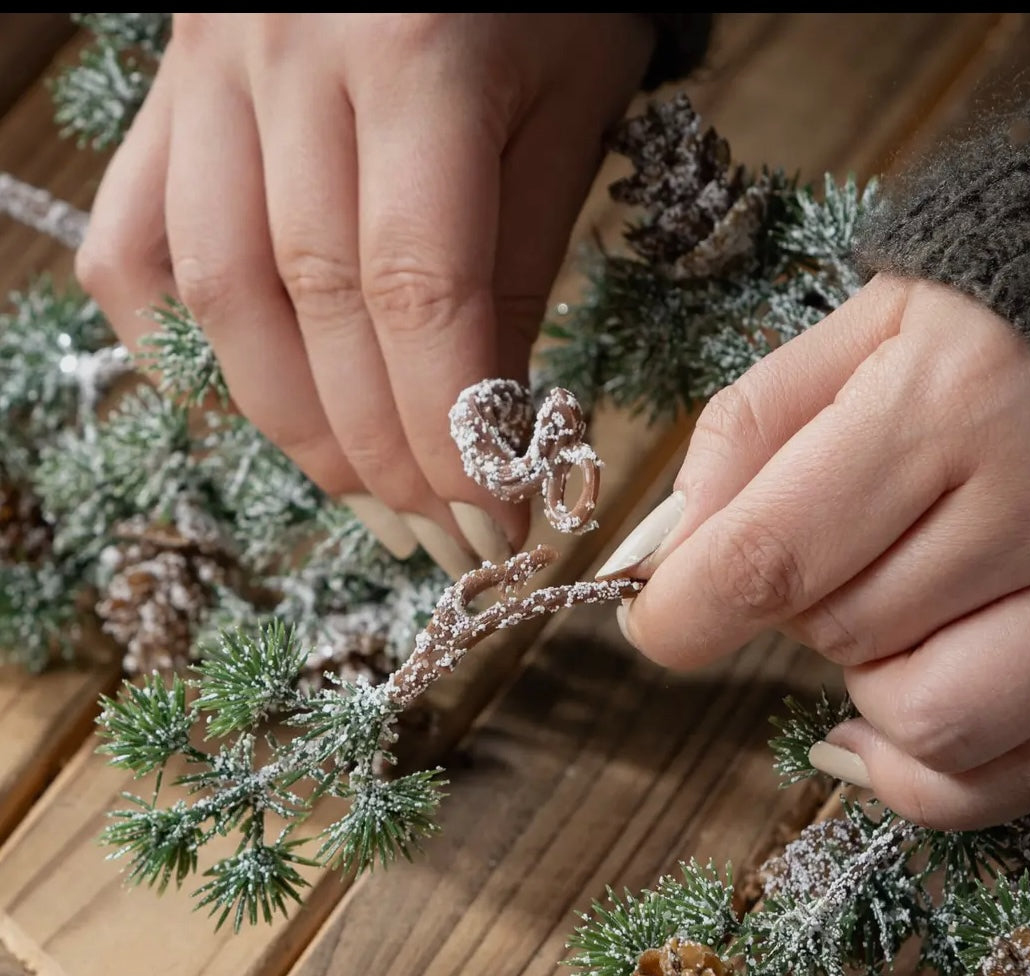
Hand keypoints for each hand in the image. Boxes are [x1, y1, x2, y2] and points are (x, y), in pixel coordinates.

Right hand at [76, 13, 653, 574]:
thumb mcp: (568, 107)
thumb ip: (521, 262)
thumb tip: (488, 425)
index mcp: (416, 55)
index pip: (418, 291)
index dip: (447, 427)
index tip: (490, 517)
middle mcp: (288, 59)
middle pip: (313, 307)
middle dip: (382, 452)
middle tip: (439, 538)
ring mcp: (208, 75)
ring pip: (218, 291)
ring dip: (292, 424)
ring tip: (365, 500)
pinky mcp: (170, 96)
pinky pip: (134, 241)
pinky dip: (173, 344)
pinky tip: (239, 408)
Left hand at [600, 275, 1029, 828]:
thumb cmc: (999, 327)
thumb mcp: (859, 333)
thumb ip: (748, 435)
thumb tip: (665, 557)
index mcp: (951, 402)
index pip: (768, 559)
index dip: (681, 613)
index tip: (652, 619)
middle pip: (841, 638)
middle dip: (797, 609)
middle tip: (830, 550)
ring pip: (930, 726)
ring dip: (870, 686)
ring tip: (891, 611)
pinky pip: (1029, 773)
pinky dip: (939, 773)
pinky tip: (894, 724)